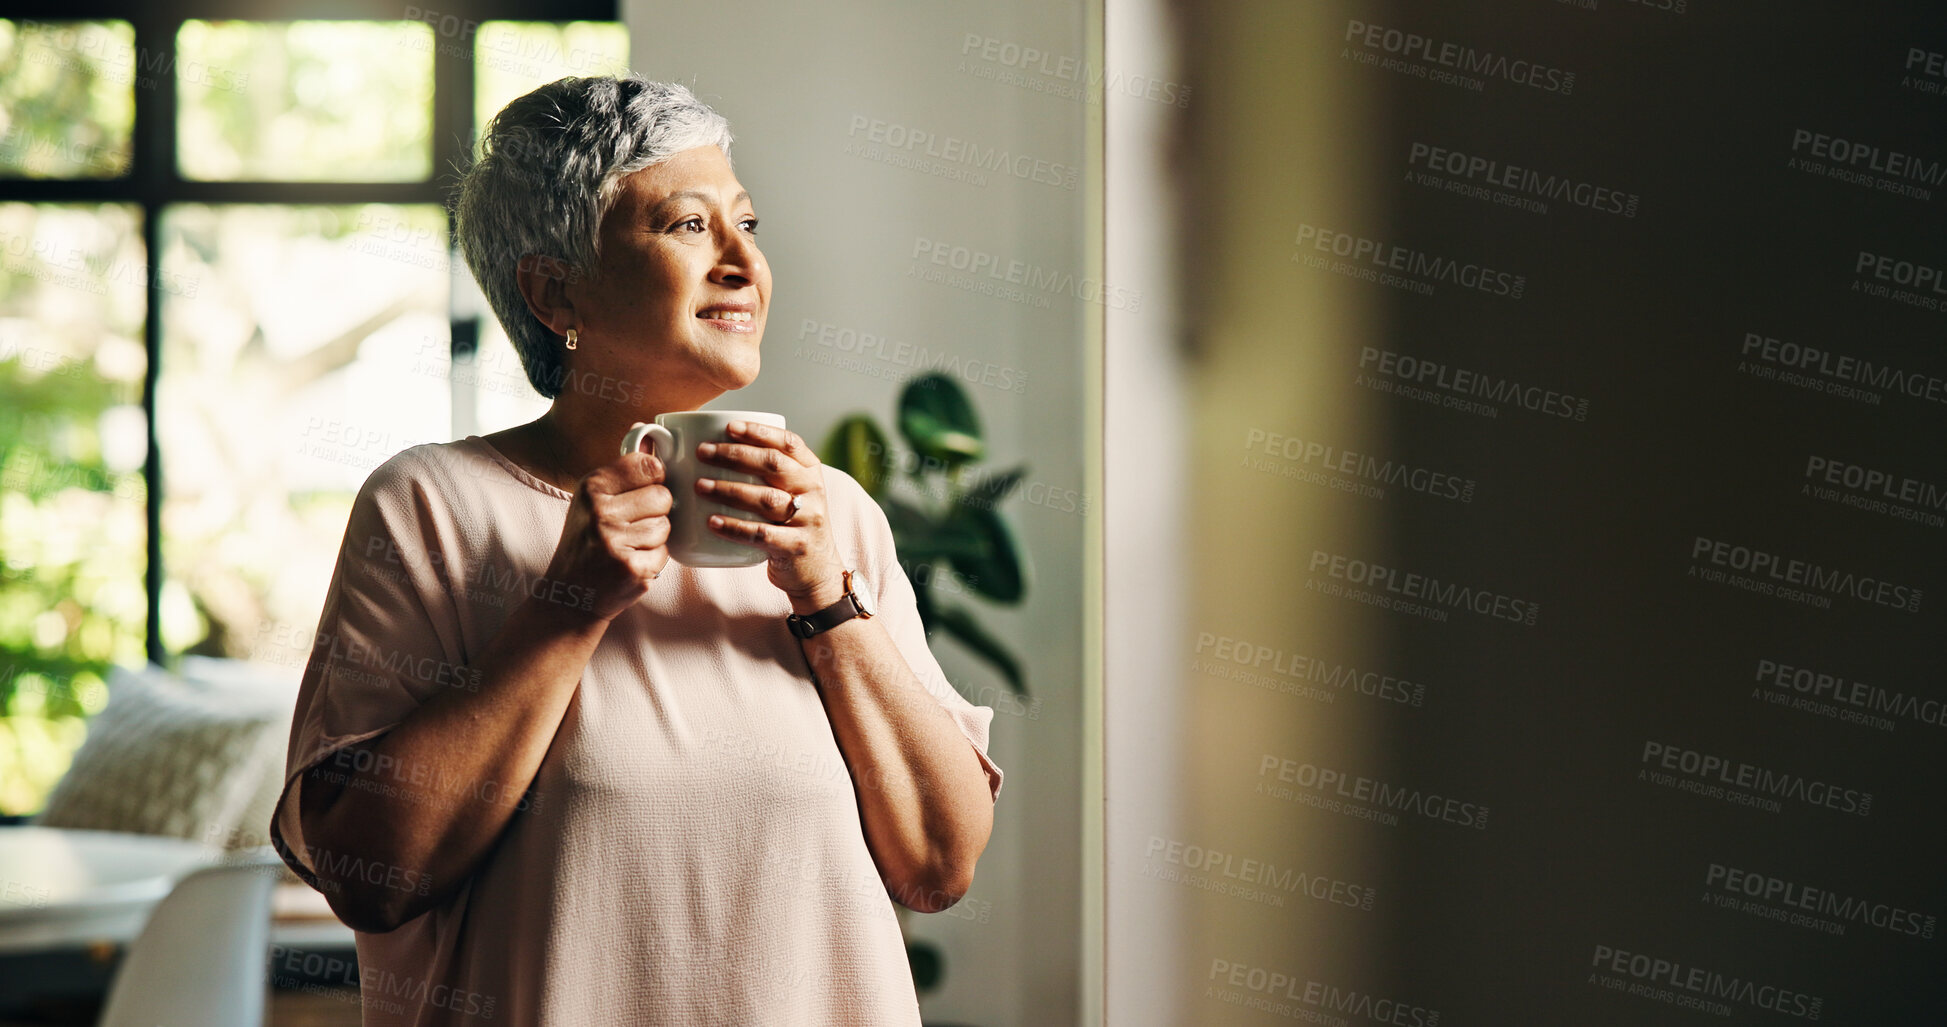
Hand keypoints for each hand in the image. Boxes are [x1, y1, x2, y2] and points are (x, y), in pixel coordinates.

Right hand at [541, 450, 671, 622]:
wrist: (568, 595)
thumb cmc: (586, 542)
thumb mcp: (593, 500)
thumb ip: (624, 472)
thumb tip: (654, 438)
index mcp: (592, 488)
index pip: (648, 466)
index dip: (655, 478)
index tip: (645, 488)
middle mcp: (601, 512)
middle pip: (663, 496)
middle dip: (657, 511)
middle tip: (634, 524)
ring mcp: (616, 542)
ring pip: (665, 525)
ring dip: (655, 537)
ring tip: (630, 545)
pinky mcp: (632, 569)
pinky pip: (664, 553)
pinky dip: (653, 559)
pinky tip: (631, 562)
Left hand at [694, 420, 845, 611]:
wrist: (818, 570)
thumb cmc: (791, 523)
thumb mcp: (791, 492)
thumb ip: (766, 473)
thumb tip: (713, 450)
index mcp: (810, 471)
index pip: (788, 442)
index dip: (759, 432)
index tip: (729, 427)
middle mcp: (813, 491)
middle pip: (773, 465)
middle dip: (735, 455)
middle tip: (703, 452)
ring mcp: (808, 519)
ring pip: (766, 498)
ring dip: (729, 489)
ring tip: (700, 486)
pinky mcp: (796, 546)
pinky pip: (762, 534)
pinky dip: (735, 527)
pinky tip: (712, 522)